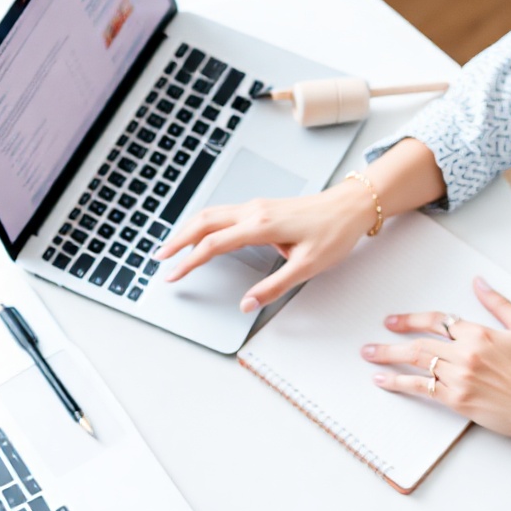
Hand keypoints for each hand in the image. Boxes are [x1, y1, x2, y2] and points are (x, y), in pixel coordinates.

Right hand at [156, 179, 378, 312]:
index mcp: (261, 226)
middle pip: (204, 222)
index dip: (189, 261)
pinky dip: (205, 224)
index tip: (172, 275)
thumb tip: (247, 304)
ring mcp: (257, 206)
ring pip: (212, 213)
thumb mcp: (307, 267)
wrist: (351, 205)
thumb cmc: (334, 233)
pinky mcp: (262, 207)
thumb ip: (273, 287)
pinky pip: (224, 212)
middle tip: (159, 258)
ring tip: (173, 246)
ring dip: (189, 229)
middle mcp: (254, 211)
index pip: (213, 244)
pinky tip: (203, 234)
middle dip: (177, 240)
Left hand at [363, 278, 510, 448]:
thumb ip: (499, 304)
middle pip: (419, 343)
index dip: (413, 319)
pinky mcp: (459, 401)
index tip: (394, 321)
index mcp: (480, 333)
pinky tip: (385, 382)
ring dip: (389, 360)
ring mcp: (460, 379)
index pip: (438, 320)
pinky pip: (423, 389)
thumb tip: (479, 283)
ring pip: (417, 364)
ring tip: (370, 357)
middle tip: (370, 343)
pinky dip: (401, 384)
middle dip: (392, 340)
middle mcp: (465, 354)